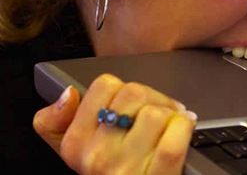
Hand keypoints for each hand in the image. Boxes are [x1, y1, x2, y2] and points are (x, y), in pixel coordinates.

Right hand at [33, 74, 196, 173]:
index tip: (133, 104)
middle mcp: (96, 157)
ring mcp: (126, 168)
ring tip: (171, 125)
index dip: (126, 90)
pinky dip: (184, 127)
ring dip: (172, 114)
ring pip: (156, 113)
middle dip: (155, 98)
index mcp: (75, 144)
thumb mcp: (77, 151)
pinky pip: (174, 138)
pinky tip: (184, 129)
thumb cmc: (113, 174)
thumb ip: (57, 121)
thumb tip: (68, 94)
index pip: (104, 86)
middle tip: (161, 112)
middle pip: (134, 94)